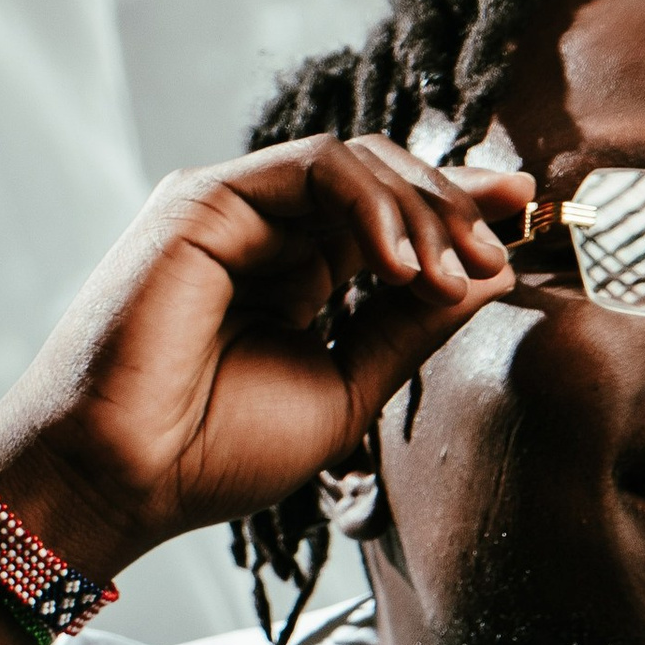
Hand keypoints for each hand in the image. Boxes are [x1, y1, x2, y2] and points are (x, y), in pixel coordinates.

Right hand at [0, 138, 533, 581]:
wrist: (123, 479)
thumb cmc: (212, 454)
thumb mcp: (345, 390)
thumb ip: (410, 328)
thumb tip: (491, 271)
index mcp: (299, 279)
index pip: (392, 221)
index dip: (459, 214)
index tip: (520, 226)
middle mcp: (268, 234)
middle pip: (384, 180)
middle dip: (454, 205)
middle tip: (500, 247)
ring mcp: (236, 210)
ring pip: (356, 164)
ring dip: (421, 209)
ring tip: (451, 272)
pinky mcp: (207, 199)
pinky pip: (313, 168)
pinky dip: (370, 204)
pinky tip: (400, 262)